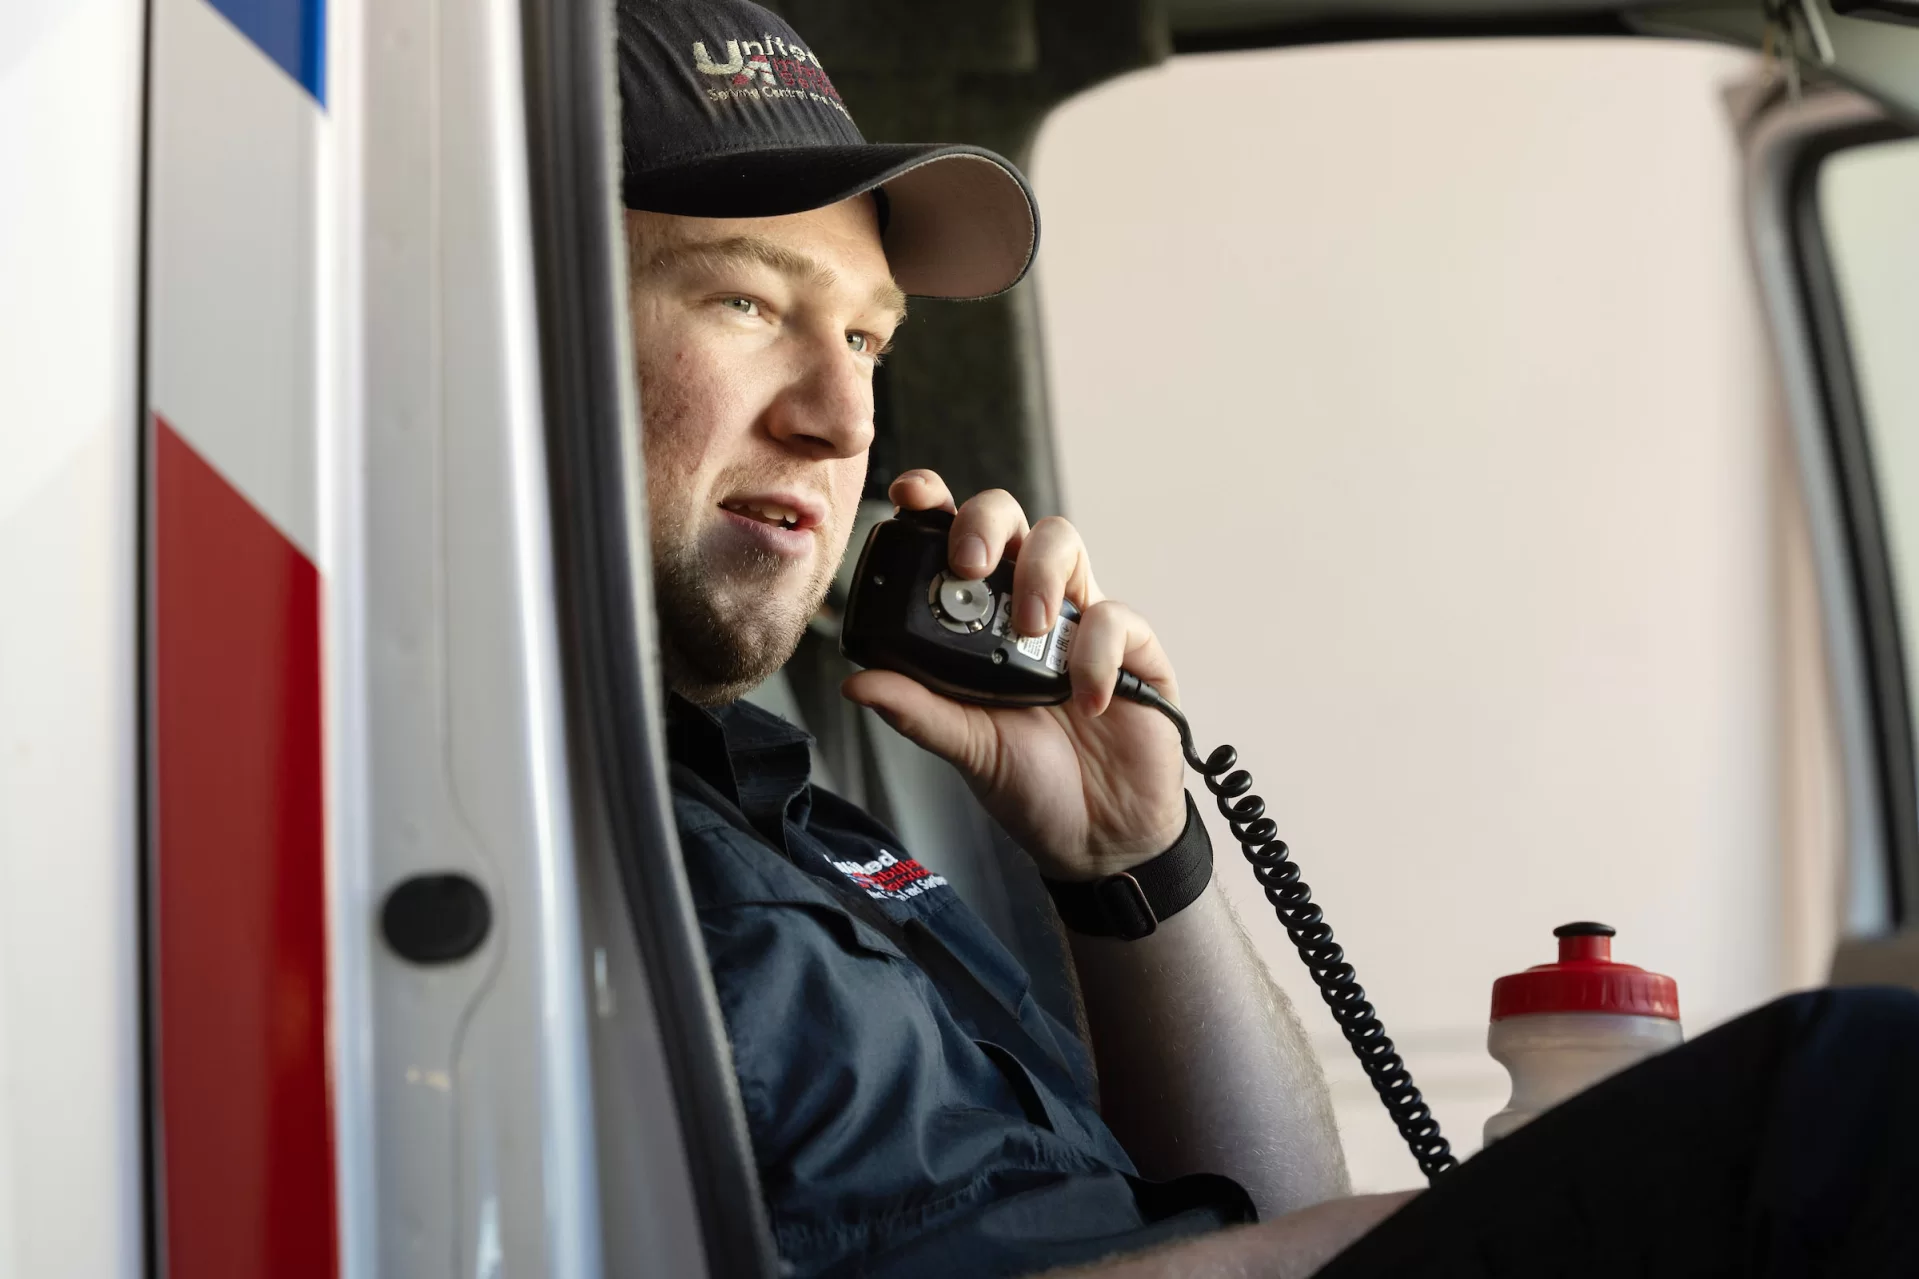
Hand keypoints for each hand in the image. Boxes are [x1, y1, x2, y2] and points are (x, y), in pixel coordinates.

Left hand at [840, 470, 1186, 880]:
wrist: (1098, 840)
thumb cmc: (1030, 785)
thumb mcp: (964, 747)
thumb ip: (917, 711)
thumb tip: (858, 683)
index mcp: (979, 623)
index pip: (955, 542)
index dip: (934, 505)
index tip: (908, 496)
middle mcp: (1029, 607)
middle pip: (1012, 521)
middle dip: (986, 523)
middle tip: (968, 564)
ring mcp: (1083, 622)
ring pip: (1066, 543)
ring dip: (1041, 575)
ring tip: (1031, 630)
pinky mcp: (1135, 651)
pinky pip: (1119, 619)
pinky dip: (1098, 654)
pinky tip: (1085, 701)